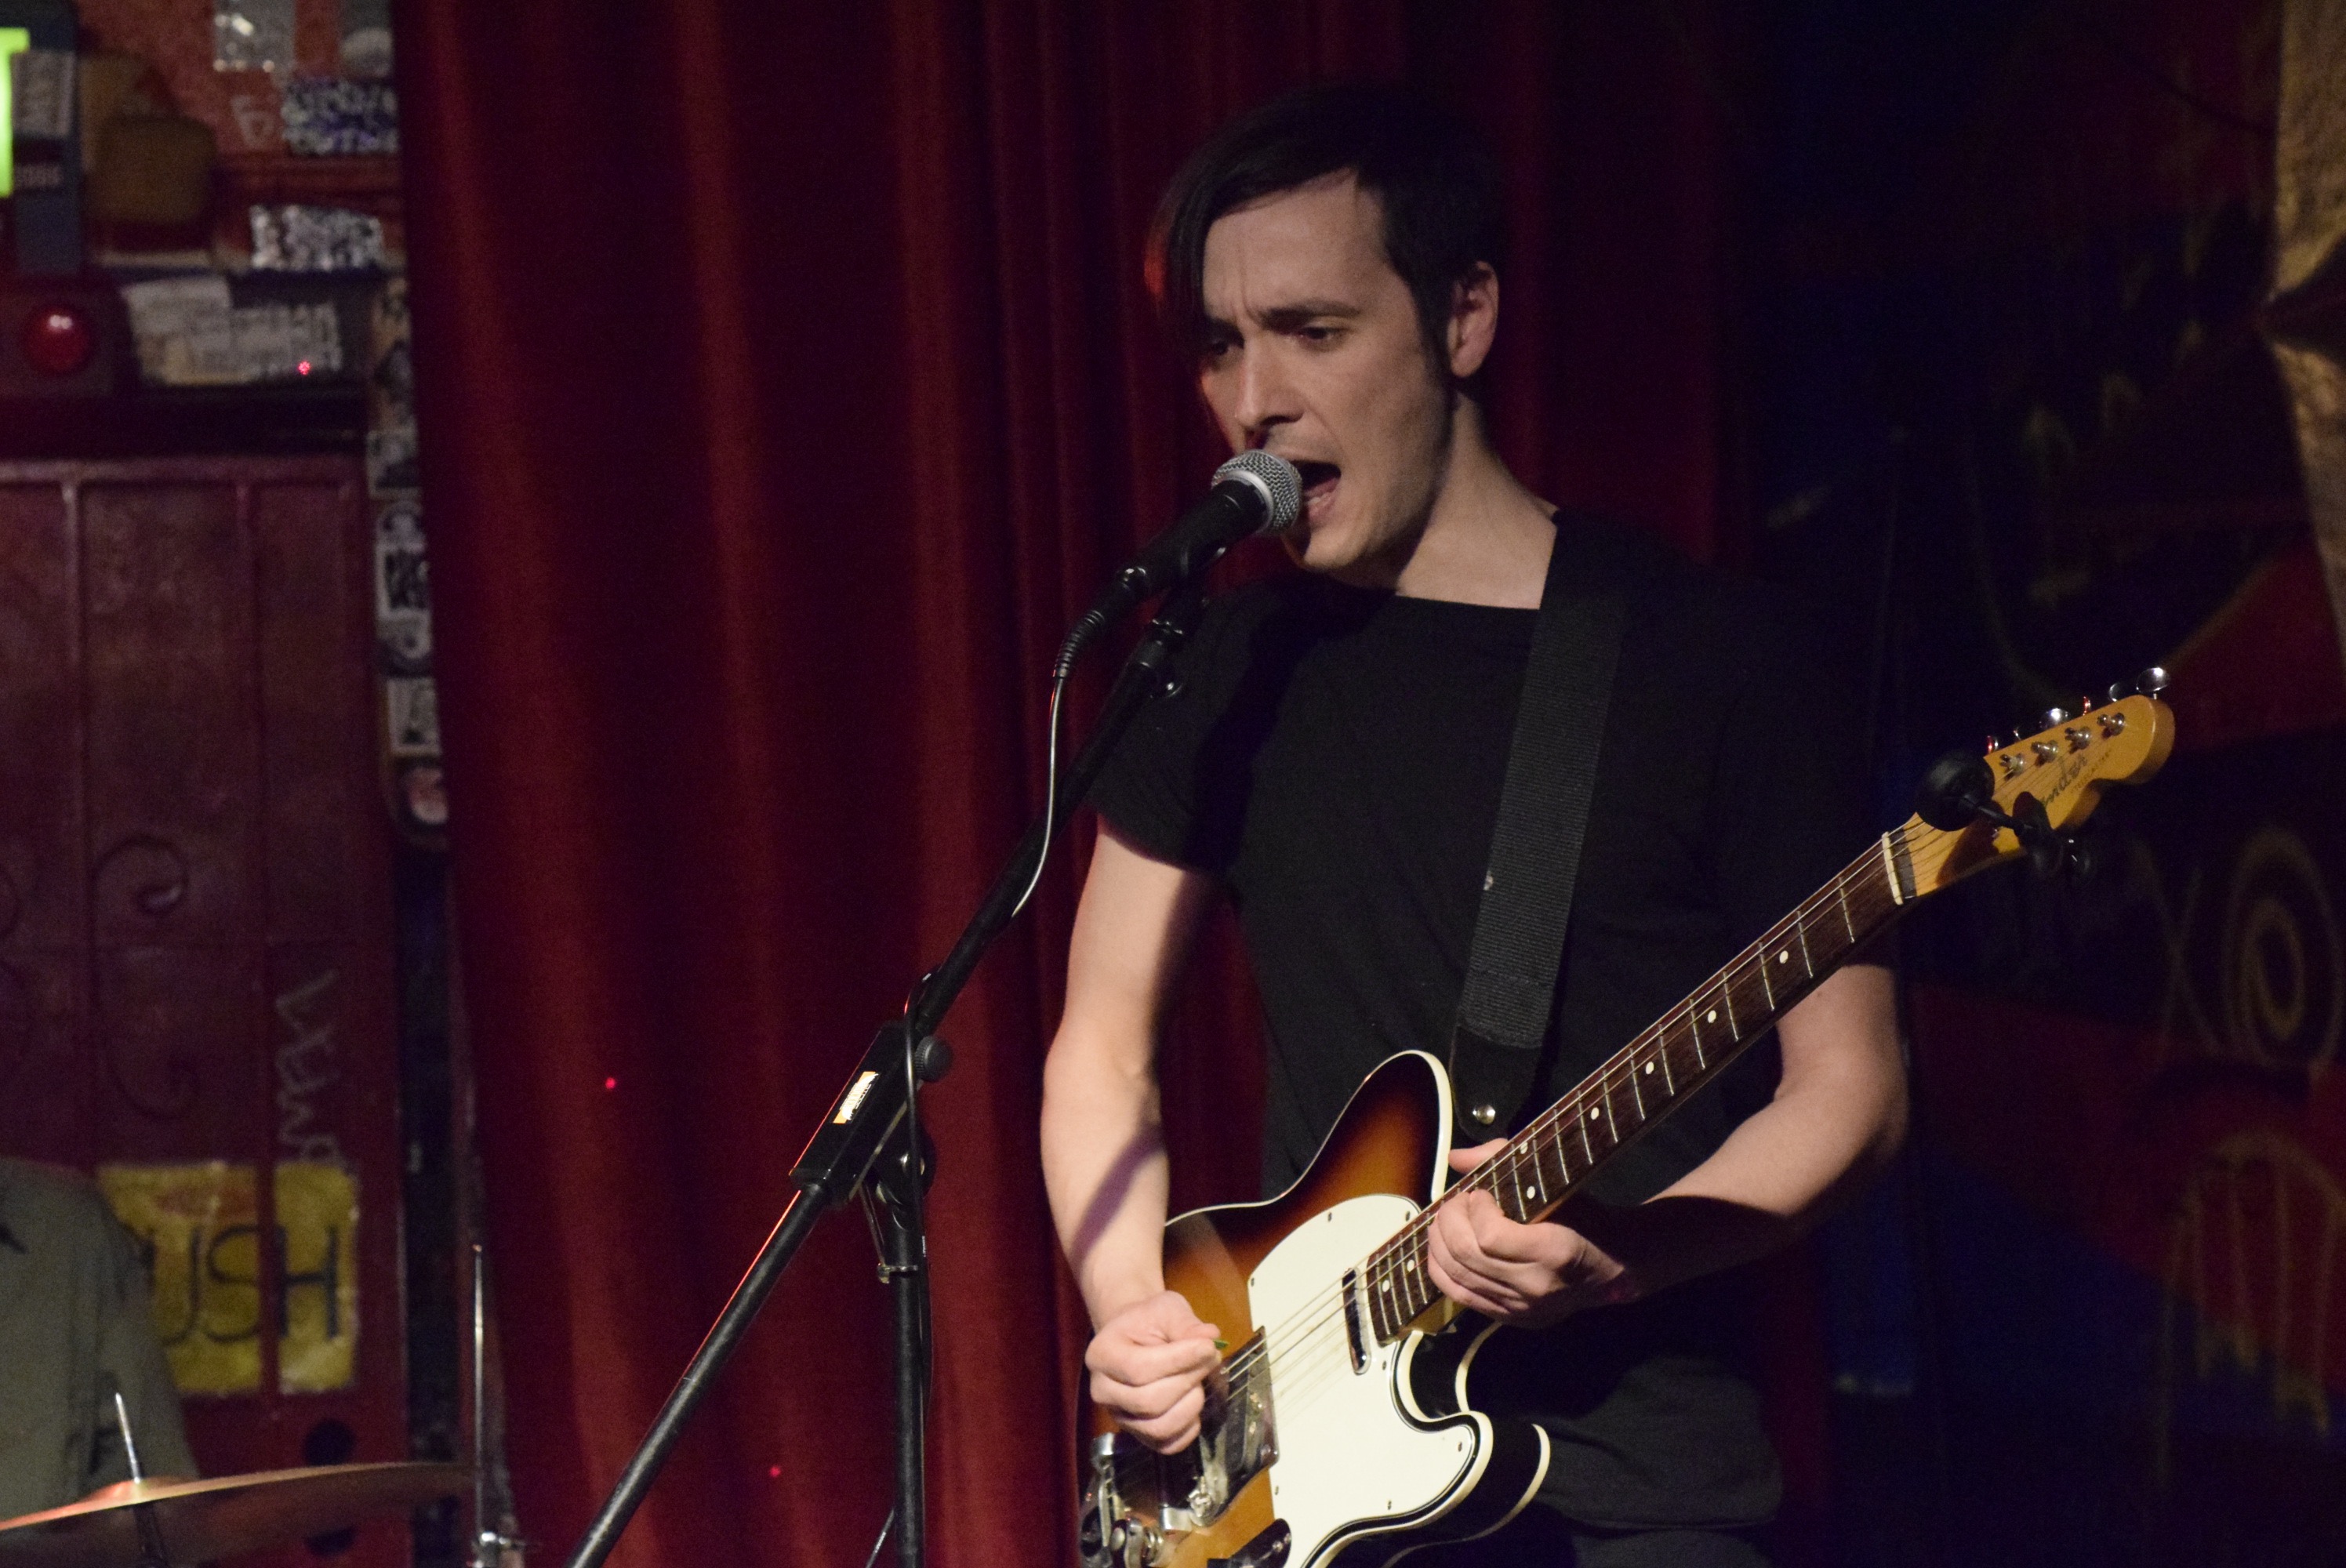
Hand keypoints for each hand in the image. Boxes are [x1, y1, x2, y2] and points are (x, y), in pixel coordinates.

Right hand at [1084, 1290, 1222, 1452]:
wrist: (1135, 1338)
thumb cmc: (1148, 1322)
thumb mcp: (1166, 1309)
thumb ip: (1186, 1324)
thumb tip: (1210, 1338)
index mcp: (1101, 1355)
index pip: (1139, 1369)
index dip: (1179, 1361)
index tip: (1209, 1347)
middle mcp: (1102, 1392)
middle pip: (1149, 1402)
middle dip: (1188, 1381)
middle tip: (1211, 1359)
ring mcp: (1119, 1417)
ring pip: (1158, 1427)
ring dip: (1190, 1405)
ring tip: (1200, 1381)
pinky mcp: (1138, 1435)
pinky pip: (1166, 1445)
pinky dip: (1188, 1428)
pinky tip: (1192, 1402)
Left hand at [1425, 1141, 1637, 1327]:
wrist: (1616, 1266)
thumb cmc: (1586, 1217)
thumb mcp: (1557, 1182)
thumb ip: (1504, 1159)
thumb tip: (1455, 1158)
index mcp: (1555, 1252)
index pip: (1490, 1237)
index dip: (1474, 1209)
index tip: (1480, 1191)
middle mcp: (1536, 1287)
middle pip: (1467, 1256)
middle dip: (1449, 1220)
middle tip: (1455, 1201)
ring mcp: (1522, 1309)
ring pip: (1456, 1277)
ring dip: (1440, 1242)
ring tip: (1447, 1220)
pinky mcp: (1511, 1318)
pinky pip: (1460, 1296)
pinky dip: (1441, 1269)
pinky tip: (1443, 1246)